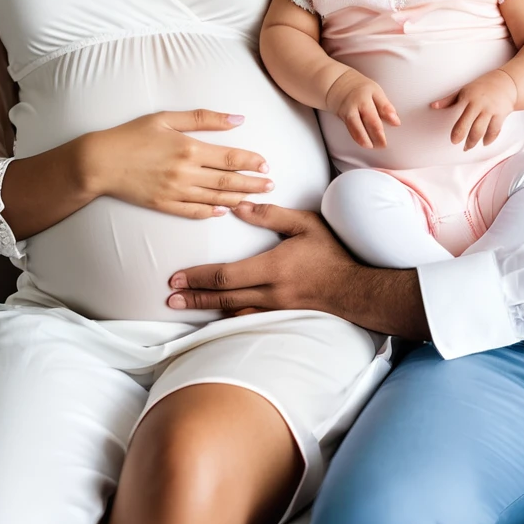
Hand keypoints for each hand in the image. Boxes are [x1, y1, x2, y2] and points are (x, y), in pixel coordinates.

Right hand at [84, 109, 272, 217]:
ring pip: (214, 198)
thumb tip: (237, 119)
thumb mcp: (166, 118)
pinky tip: (223, 210)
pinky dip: (210, 212)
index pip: (229, 157)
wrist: (99, 162)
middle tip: (270, 185)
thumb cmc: (131, 135)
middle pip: (227, 180)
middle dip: (252, 184)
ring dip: (238, 199)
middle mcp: (185, 173)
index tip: (266, 165)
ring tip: (255, 199)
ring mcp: (175, 192)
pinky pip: (193, 211)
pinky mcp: (164, 205)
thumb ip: (203, 118)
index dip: (251, 162)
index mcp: (188, 148)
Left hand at [166, 200, 428, 337]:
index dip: (198, 277)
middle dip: (193, 296)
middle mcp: (269, 291)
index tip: (176, 278)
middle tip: (169, 299)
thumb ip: (272, 215)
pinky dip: (228, 316)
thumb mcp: (305, 223)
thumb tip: (239, 206)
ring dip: (206, 307)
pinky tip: (217, 316)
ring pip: (232, 310)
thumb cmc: (331, 251)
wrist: (354, 288)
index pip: (226, 274)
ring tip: (184, 306)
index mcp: (271, 267)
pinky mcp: (280, 314)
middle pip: (222, 296)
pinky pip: (248, 317)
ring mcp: (275, 307)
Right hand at [325, 68, 400, 148]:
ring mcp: (349, 110)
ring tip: (372, 146)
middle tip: (384, 144)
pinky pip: (351, 130)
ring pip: (357, 127)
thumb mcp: (375, 92)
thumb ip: (385, 106)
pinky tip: (364, 143)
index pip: (382, 105)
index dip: (389, 115)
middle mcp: (359, 101)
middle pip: (370, 119)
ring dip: (365, 139)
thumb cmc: (361, 90)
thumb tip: (396, 122)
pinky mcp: (343, 117)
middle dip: (378, 134)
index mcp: (371, 92)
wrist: (338, 85)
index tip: (397, 124)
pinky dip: (358, 138)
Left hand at [432, 69, 517, 149]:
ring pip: (484, 131)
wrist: (505, 82)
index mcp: (469, 98)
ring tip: (468, 146)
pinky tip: (484, 142)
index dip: (458, 131)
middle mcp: (481, 105)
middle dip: (468, 141)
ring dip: (476, 141)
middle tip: (462, 148)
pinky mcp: (502, 114)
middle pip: (474, 127)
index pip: (461, 117)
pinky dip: (489, 139)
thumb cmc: (481, 87)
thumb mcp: (464, 90)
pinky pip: (495, 130)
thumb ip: (449, 100)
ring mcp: (492, 110)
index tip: (453, 140)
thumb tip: (433, 105)